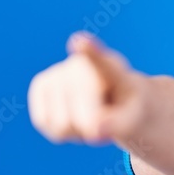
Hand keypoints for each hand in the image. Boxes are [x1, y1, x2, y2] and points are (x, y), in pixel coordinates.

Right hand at [27, 31, 145, 145]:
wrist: (111, 99)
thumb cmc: (125, 109)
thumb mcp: (134, 119)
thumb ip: (119, 125)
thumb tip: (95, 130)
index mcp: (111, 67)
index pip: (99, 59)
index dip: (89, 50)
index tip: (79, 42)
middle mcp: (80, 64)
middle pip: (82, 117)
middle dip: (93, 128)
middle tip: (104, 117)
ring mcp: (57, 72)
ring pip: (60, 124)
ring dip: (76, 132)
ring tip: (88, 116)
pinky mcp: (39, 86)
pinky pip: (44, 121)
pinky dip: (59, 131)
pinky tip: (70, 117)